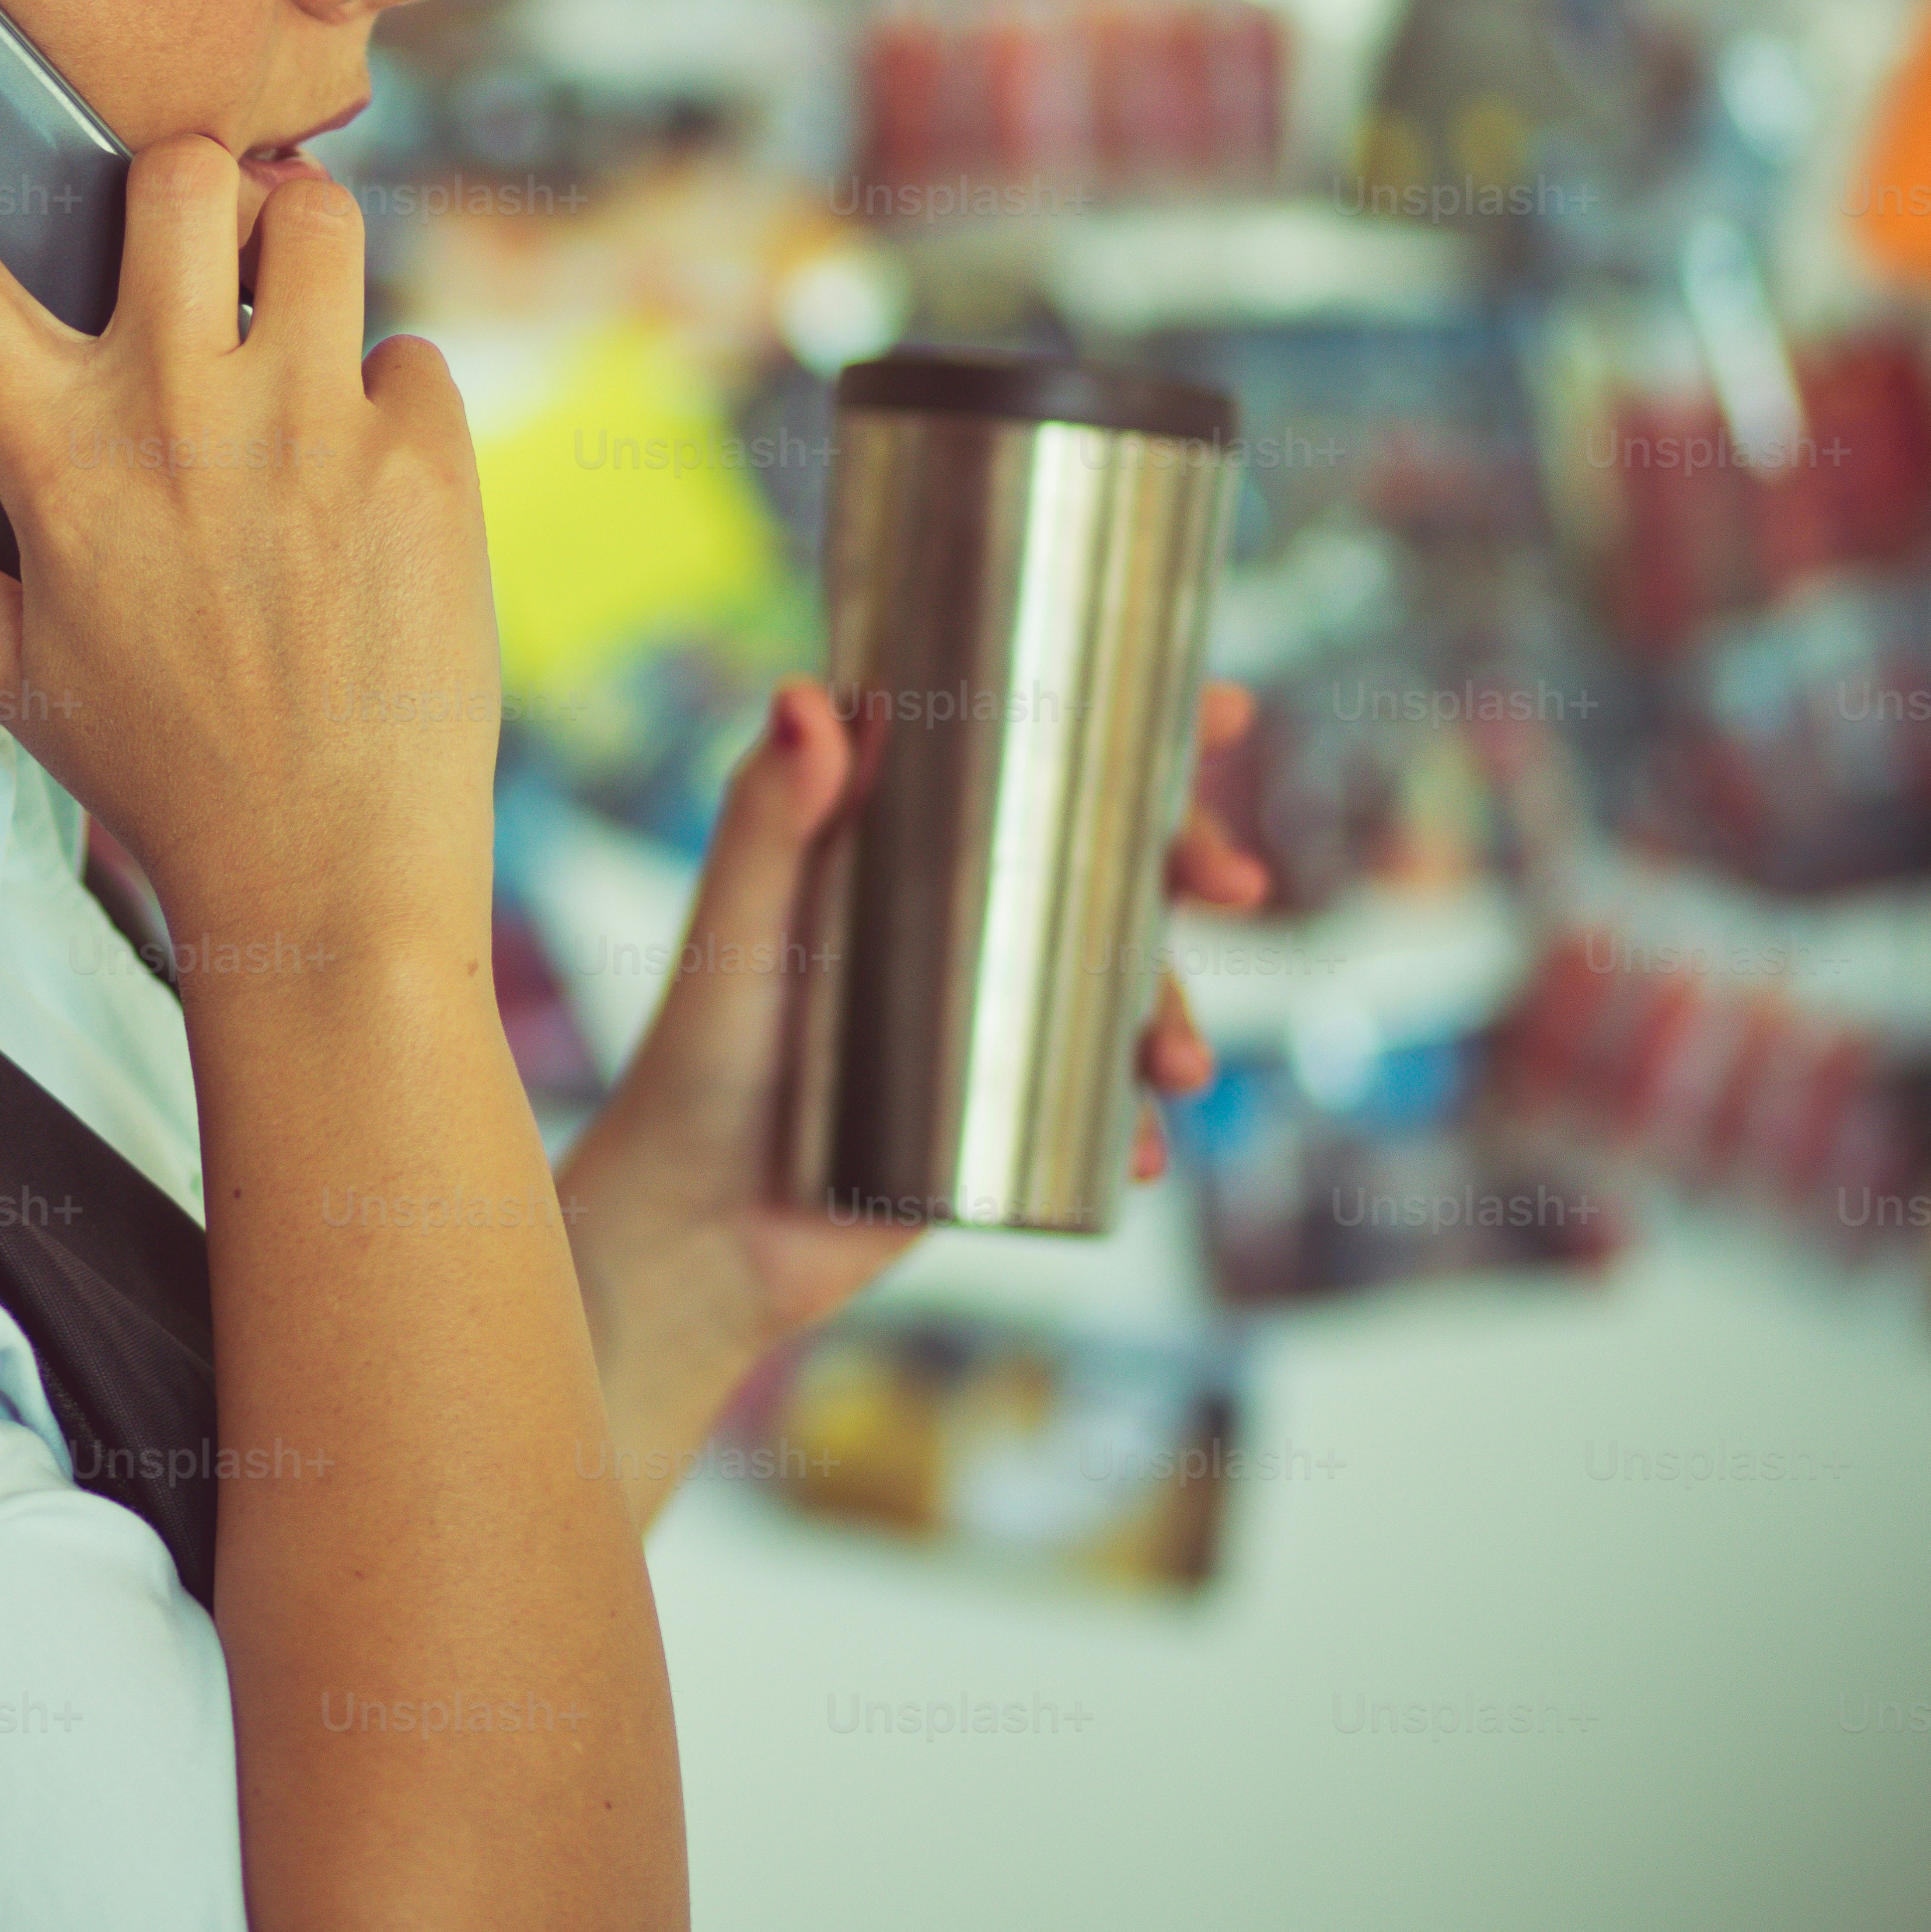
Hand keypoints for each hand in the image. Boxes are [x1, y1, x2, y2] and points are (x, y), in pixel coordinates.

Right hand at [0, 41, 501, 974]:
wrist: (327, 882)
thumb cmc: (158, 776)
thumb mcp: (6, 680)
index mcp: (56, 464)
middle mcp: (177, 418)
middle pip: (175, 174)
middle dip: (185, 179)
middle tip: (196, 247)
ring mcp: (310, 427)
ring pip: (318, 215)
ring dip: (301, 250)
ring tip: (294, 332)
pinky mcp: (426, 455)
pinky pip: (413, 351)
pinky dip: (391, 397)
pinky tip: (370, 485)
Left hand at [561, 681, 1267, 1366]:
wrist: (698, 1235)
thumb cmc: (695, 1066)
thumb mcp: (736, 933)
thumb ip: (763, 822)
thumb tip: (809, 696)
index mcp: (898, 843)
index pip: (1028, 758)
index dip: (1133, 726)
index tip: (1227, 709)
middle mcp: (955, 916)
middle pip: (1106, 864)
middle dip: (1190, 864)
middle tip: (1235, 884)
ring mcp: (987, 1014)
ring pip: (1123, 986)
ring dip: (1178, 1012)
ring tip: (1177, 1067)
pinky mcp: (1001, 1110)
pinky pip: (1101, 1101)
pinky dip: (1137, 1121)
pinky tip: (1143, 1150)